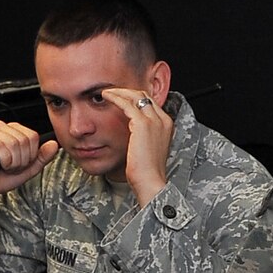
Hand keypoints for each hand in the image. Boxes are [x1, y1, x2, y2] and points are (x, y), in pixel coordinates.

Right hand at [0, 119, 57, 193]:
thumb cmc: (1, 176)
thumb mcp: (28, 169)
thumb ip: (42, 157)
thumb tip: (54, 145)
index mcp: (14, 130)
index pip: (33, 136)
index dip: (29, 155)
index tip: (20, 163)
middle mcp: (2, 127)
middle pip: (23, 141)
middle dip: (20, 161)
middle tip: (10, 167)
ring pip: (12, 144)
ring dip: (10, 162)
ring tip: (3, 166)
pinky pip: (0, 147)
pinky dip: (2, 161)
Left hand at [98, 87, 172, 204]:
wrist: (150, 181)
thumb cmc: (147, 173)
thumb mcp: (148, 151)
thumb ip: (144, 139)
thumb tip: (133, 137)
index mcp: (167, 125)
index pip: (151, 104)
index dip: (136, 99)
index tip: (122, 98)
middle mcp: (163, 119)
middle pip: (145, 96)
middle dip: (128, 91)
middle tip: (113, 91)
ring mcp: (154, 121)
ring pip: (136, 96)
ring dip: (120, 92)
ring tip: (107, 92)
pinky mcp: (142, 124)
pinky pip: (127, 104)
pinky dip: (116, 98)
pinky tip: (106, 97)